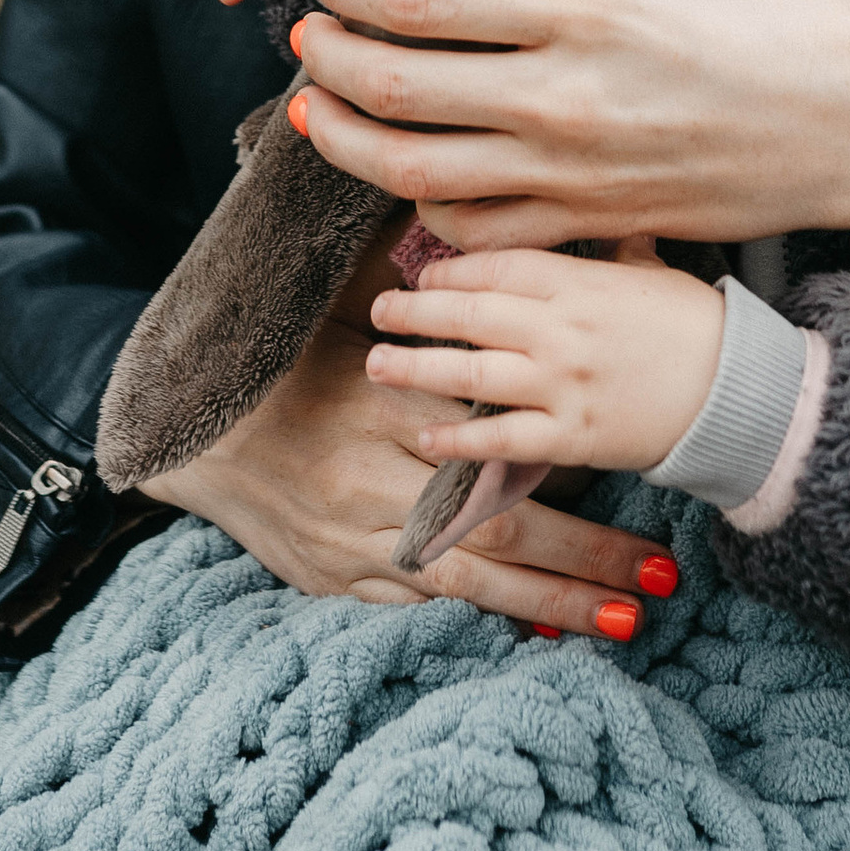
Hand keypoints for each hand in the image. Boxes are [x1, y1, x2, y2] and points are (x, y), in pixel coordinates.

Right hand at [139, 227, 671, 636]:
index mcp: (383, 403)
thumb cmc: (281, 358)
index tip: (643, 465)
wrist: (186, 431)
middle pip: (497, 529)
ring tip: (627, 620)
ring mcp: (351, 539)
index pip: (493, 435)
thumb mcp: (345, 302)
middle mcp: (370, 480)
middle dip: (586, 558)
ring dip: (552, 604)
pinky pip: (421, 607)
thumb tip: (484, 219)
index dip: (572, 458)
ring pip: (468, 584)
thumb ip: (420, 280)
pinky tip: (542, 631)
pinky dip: (483, 618)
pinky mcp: (334, 578)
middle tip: (662, 579)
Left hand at [286, 0, 849, 248]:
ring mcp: (575, 174)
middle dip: (326, 60)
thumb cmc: (781, 26)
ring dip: (345, 140)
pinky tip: (405, 175)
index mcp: (585, 8)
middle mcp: (566, 97)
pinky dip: (421, 205)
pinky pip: (476, 229)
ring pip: (412, 172)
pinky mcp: (593, 225)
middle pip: (395, 88)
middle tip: (305, 34)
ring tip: (316, 110)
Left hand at [367, 241, 723, 472]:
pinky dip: (459, 437)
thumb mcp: (648, 262)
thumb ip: (603, 238)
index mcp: (579, 281)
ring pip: (472, 373)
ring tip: (377, 363)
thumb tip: (580, 201)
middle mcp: (562, 330)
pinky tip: (426, 433)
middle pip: (470, 317)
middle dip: (416, 311)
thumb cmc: (694, 322)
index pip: (495, 267)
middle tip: (379, 309)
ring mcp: (564, 386)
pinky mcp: (573, 437)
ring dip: (417, 367)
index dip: (448, 270)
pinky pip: (503, 438)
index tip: (419, 273)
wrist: (738, 391)